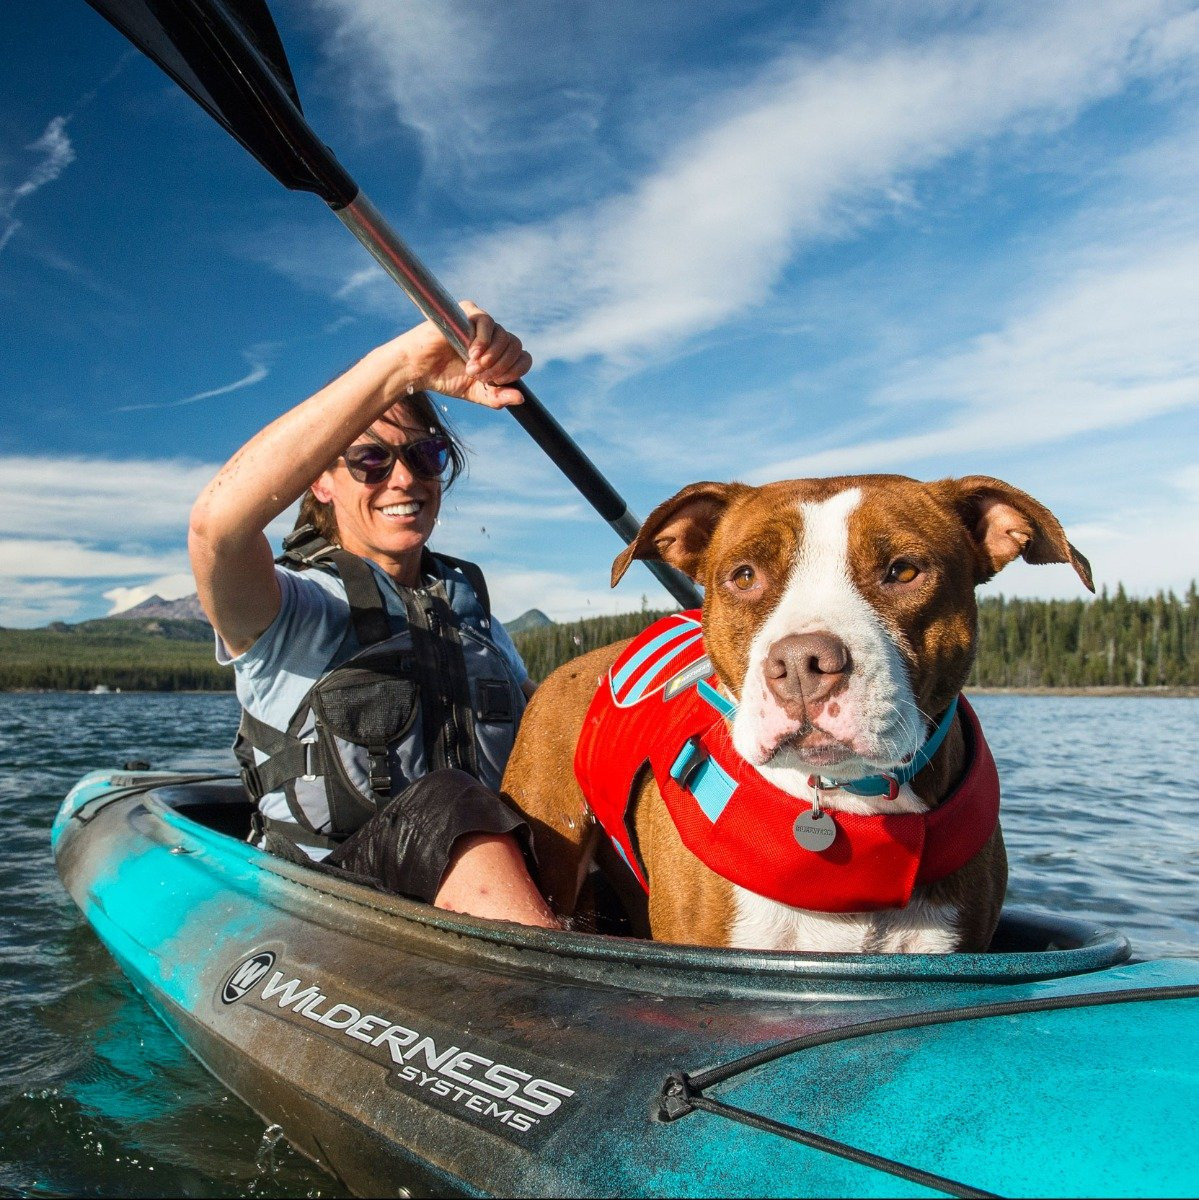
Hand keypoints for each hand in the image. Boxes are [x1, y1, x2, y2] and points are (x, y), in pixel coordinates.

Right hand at [391, 302, 531, 409]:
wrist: (417, 369)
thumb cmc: (444, 378)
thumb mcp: (476, 393)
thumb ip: (497, 397)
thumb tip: (521, 398)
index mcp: (498, 352)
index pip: (523, 357)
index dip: (514, 371)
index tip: (496, 382)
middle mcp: (493, 336)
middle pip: (516, 345)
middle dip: (501, 366)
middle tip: (480, 376)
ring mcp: (480, 323)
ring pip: (504, 336)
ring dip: (491, 357)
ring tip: (471, 368)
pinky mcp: (467, 313)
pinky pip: (487, 321)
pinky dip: (484, 341)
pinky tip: (472, 353)